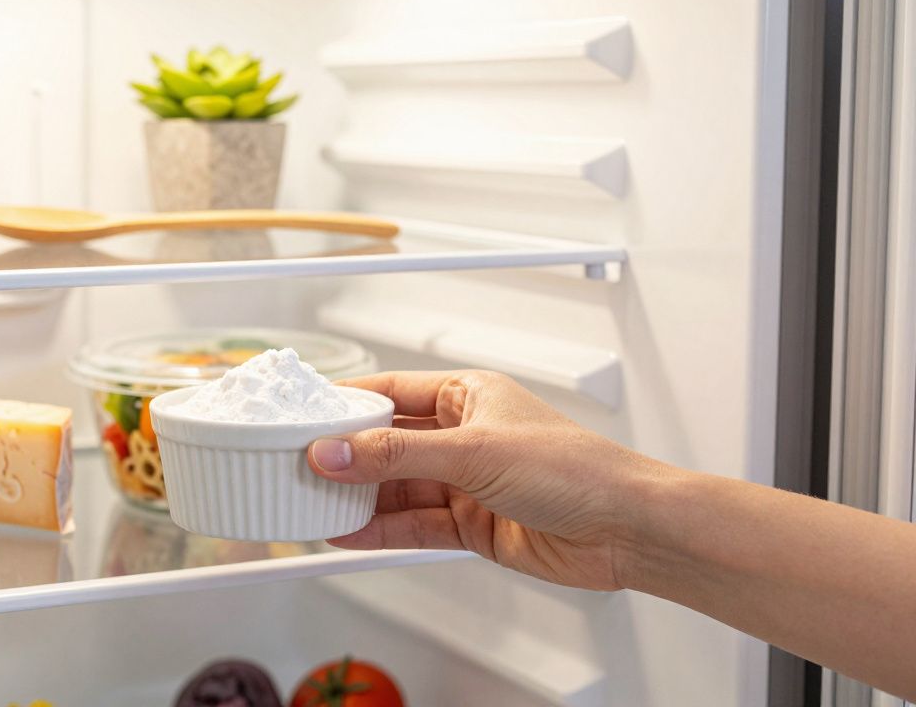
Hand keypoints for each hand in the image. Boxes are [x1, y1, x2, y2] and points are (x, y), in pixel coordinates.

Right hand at [307, 370, 663, 590]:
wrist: (625, 530)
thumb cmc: (575, 470)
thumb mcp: (473, 452)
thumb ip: (397, 455)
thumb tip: (335, 451)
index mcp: (467, 395)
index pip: (391, 391)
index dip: (345, 405)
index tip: (302, 418)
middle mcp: (463, 435)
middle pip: (387, 443)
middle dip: (345, 457)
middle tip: (297, 466)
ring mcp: (465, 482)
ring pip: (395, 487)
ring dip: (357, 497)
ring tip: (310, 503)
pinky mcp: (470, 525)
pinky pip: (412, 524)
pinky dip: (379, 529)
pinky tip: (345, 531)